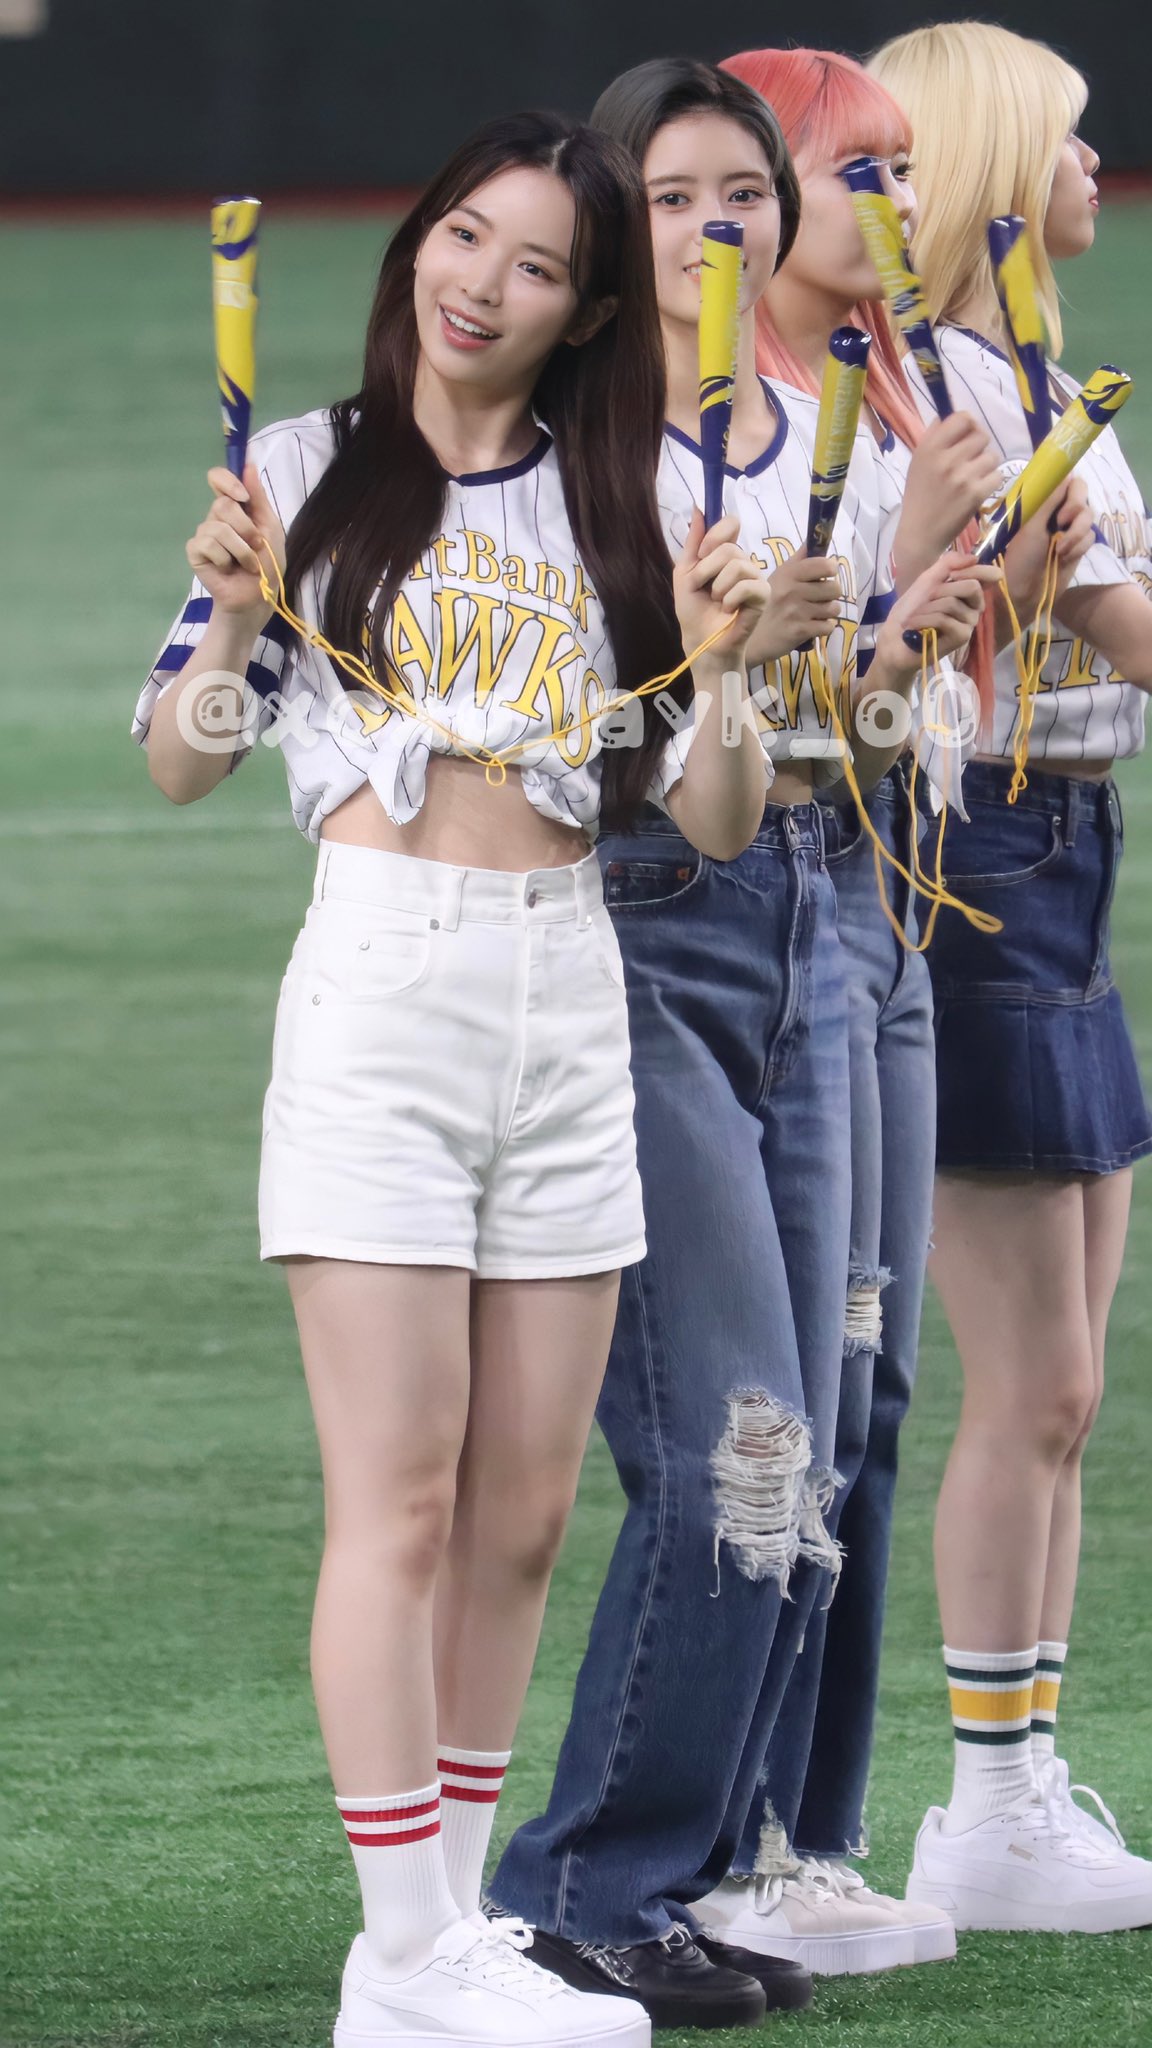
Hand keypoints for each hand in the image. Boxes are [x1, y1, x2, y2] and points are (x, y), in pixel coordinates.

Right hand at [186, 463, 285, 625]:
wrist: (258, 597)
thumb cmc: (267, 564)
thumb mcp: (271, 528)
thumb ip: (259, 498)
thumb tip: (248, 464)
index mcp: (235, 508)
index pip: (218, 478)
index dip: (227, 481)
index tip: (244, 496)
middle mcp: (216, 517)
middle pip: (222, 505)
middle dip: (245, 528)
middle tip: (256, 546)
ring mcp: (204, 534)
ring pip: (217, 528)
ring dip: (241, 550)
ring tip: (247, 564)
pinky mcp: (195, 553)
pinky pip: (206, 545)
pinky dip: (224, 559)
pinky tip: (228, 569)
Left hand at [673, 510, 771, 661]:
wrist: (699, 639)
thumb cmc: (693, 609)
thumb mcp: (685, 572)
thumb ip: (693, 542)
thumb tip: (697, 508)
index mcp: (726, 554)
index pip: (731, 523)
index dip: (716, 533)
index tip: (702, 552)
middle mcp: (743, 562)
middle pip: (730, 547)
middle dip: (707, 569)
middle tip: (702, 587)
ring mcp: (755, 578)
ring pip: (738, 564)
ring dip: (718, 585)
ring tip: (717, 601)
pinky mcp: (763, 596)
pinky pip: (748, 585)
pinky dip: (730, 598)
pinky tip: (728, 609)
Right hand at [754, 549, 841, 659]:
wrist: (749, 639)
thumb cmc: (765, 605)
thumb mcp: (777, 577)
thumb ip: (798, 560)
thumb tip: (813, 541)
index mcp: (789, 573)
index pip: (825, 565)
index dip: (831, 569)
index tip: (825, 575)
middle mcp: (793, 590)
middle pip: (834, 588)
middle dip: (831, 594)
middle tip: (819, 598)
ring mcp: (797, 611)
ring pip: (833, 608)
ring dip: (827, 612)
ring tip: (815, 613)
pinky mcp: (800, 631)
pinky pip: (828, 626)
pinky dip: (823, 628)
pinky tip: (812, 627)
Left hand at [877, 552, 1001, 675]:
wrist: (894, 639)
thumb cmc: (910, 610)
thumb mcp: (927, 580)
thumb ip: (948, 564)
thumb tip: (974, 557)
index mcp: (969, 592)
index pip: (989, 575)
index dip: (976, 570)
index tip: (952, 574)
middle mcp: (974, 607)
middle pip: (973, 586)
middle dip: (943, 589)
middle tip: (927, 598)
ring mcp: (969, 624)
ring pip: (953, 603)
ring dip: (927, 608)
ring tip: (917, 616)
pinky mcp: (961, 637)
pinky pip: (945, 619)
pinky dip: (924, 620)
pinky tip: (915, 627)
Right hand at [897, 413, 1003, 557]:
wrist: (920, 533)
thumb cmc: (919, 496)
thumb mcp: (917, 462)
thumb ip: (931, 437)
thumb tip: (944, 417)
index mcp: (930, 448)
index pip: (963, 419)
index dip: (969, 425)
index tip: (967, 436)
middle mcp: (946, 460)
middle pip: (981, 436)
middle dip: (979, 447)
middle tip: (970, 461)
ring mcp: (963, 477)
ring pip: (992, 456)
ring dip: (986, 466)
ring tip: (973, 478)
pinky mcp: (976, 494)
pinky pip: (997, 476)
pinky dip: (991, 482)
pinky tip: (978, 490)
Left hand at [1003, 477, 1095, 611]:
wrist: (1025, 594)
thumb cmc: (1020, 558)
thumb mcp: (1030, 526)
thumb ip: (1047, 500)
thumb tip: (1064, 475)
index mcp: (1038, 502)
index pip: (1061, 478)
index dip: (1067, 482)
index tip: (1063, 492)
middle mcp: (1055, 511)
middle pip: (1080, 490)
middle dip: (1075, 504)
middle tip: (1063, 519)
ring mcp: (1068, 528)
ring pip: (1088, 513)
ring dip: (1076, 530)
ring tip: (1060, 548)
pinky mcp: (1078, 545)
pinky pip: (1090, 535)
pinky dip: (1079, 545)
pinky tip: (1064, 557)